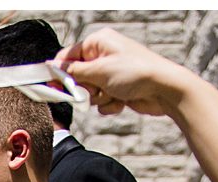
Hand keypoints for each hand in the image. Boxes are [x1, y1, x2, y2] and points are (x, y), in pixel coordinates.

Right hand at [58, 27, 193, 118]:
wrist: (164, 89)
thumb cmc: (136, 73)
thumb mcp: (99, 70)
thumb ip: (73, 71)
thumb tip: (53, 67)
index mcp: (99, 42)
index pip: (68, 56)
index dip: (60, 72)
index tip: (54, 87)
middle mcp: (104, 55)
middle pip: (77, 77)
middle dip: (85, 88)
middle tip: (95, 90)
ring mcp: (112, 73)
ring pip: (89, 92)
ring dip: (99, 98)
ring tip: (113, 93)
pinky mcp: (118, 89)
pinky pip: (102, 101)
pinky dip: (109, 104)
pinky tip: (122, 100)